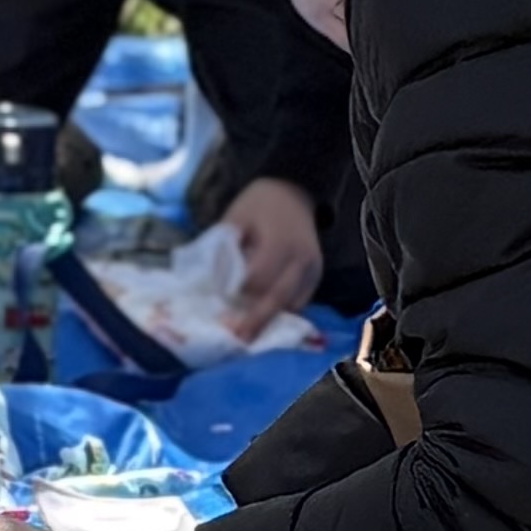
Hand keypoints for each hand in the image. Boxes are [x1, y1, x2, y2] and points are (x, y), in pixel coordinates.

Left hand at [218, 176, 325, 334]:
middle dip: (256, 321)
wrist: (293, 191)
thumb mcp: (235, 218)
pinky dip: (282, 311)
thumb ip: (224, 249)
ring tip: (247, 332)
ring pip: (291, 305)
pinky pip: (300, 301)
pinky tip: (263, 317)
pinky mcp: (316, 275)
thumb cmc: (258, 204)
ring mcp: (313, 269)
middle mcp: (301, 259)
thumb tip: (213, 284)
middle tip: (237, 339)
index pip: (258, 279)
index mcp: (280, 242)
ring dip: (270, 319)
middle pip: (278, 299)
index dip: (238, 291)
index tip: (220, 301)